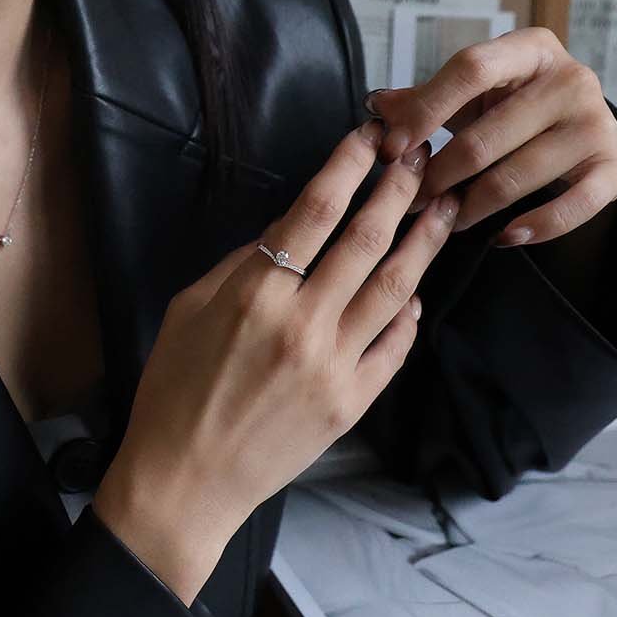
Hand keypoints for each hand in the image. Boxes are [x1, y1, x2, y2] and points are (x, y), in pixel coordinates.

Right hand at [93, 119, 460, 604]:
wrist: (185, 479)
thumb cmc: (173, 390)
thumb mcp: (187, 308)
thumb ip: (239, 266)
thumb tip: (286, 236)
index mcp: (256, 293)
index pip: (315, 211)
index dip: (348, 166)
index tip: (370, 137)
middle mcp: (303, 323)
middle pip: (365, 240)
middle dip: (398, 190)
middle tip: (421, 156)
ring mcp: (335, 365)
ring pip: (395, 288)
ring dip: (422, 242)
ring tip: (444, 207)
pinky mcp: (352, 403)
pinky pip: (394, 347)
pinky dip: (410, 314)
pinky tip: (417, 289)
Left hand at [366, 28, 616, 245]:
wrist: (580, 122)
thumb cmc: (516, 104)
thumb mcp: (475, 92)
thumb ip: (426, 99)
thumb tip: (379, 107)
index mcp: (531, 49)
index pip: (470, 69)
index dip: (425, 110)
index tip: (392, 148)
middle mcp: (570, 80)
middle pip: (486, 136)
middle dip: (439, 174)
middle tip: (410, 200)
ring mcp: (596, 125)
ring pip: (516, 177)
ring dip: (471, 206)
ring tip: (444, 219)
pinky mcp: (613, 167)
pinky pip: (570, 208)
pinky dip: (532, 227)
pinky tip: (502, 235)